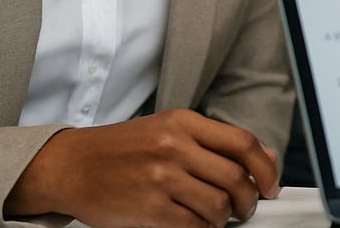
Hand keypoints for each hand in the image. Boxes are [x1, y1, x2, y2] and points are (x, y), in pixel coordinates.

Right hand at [4, 108, 280, 227]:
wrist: (69, 165)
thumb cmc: (120, 149)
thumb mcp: (169, 130)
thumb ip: (215, 143)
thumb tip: (264, 158)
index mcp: (183, 122)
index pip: (242, 143)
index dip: (265, 168)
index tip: (270, 185)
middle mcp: (174, 146)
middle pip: (235, 177)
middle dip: (249, 200)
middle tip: (246, 208)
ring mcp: (160, 177)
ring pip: (217, 205)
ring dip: (225, 218)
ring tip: (219, 218)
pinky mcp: (147, 208)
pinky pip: (191, 226)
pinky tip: (197, 225)